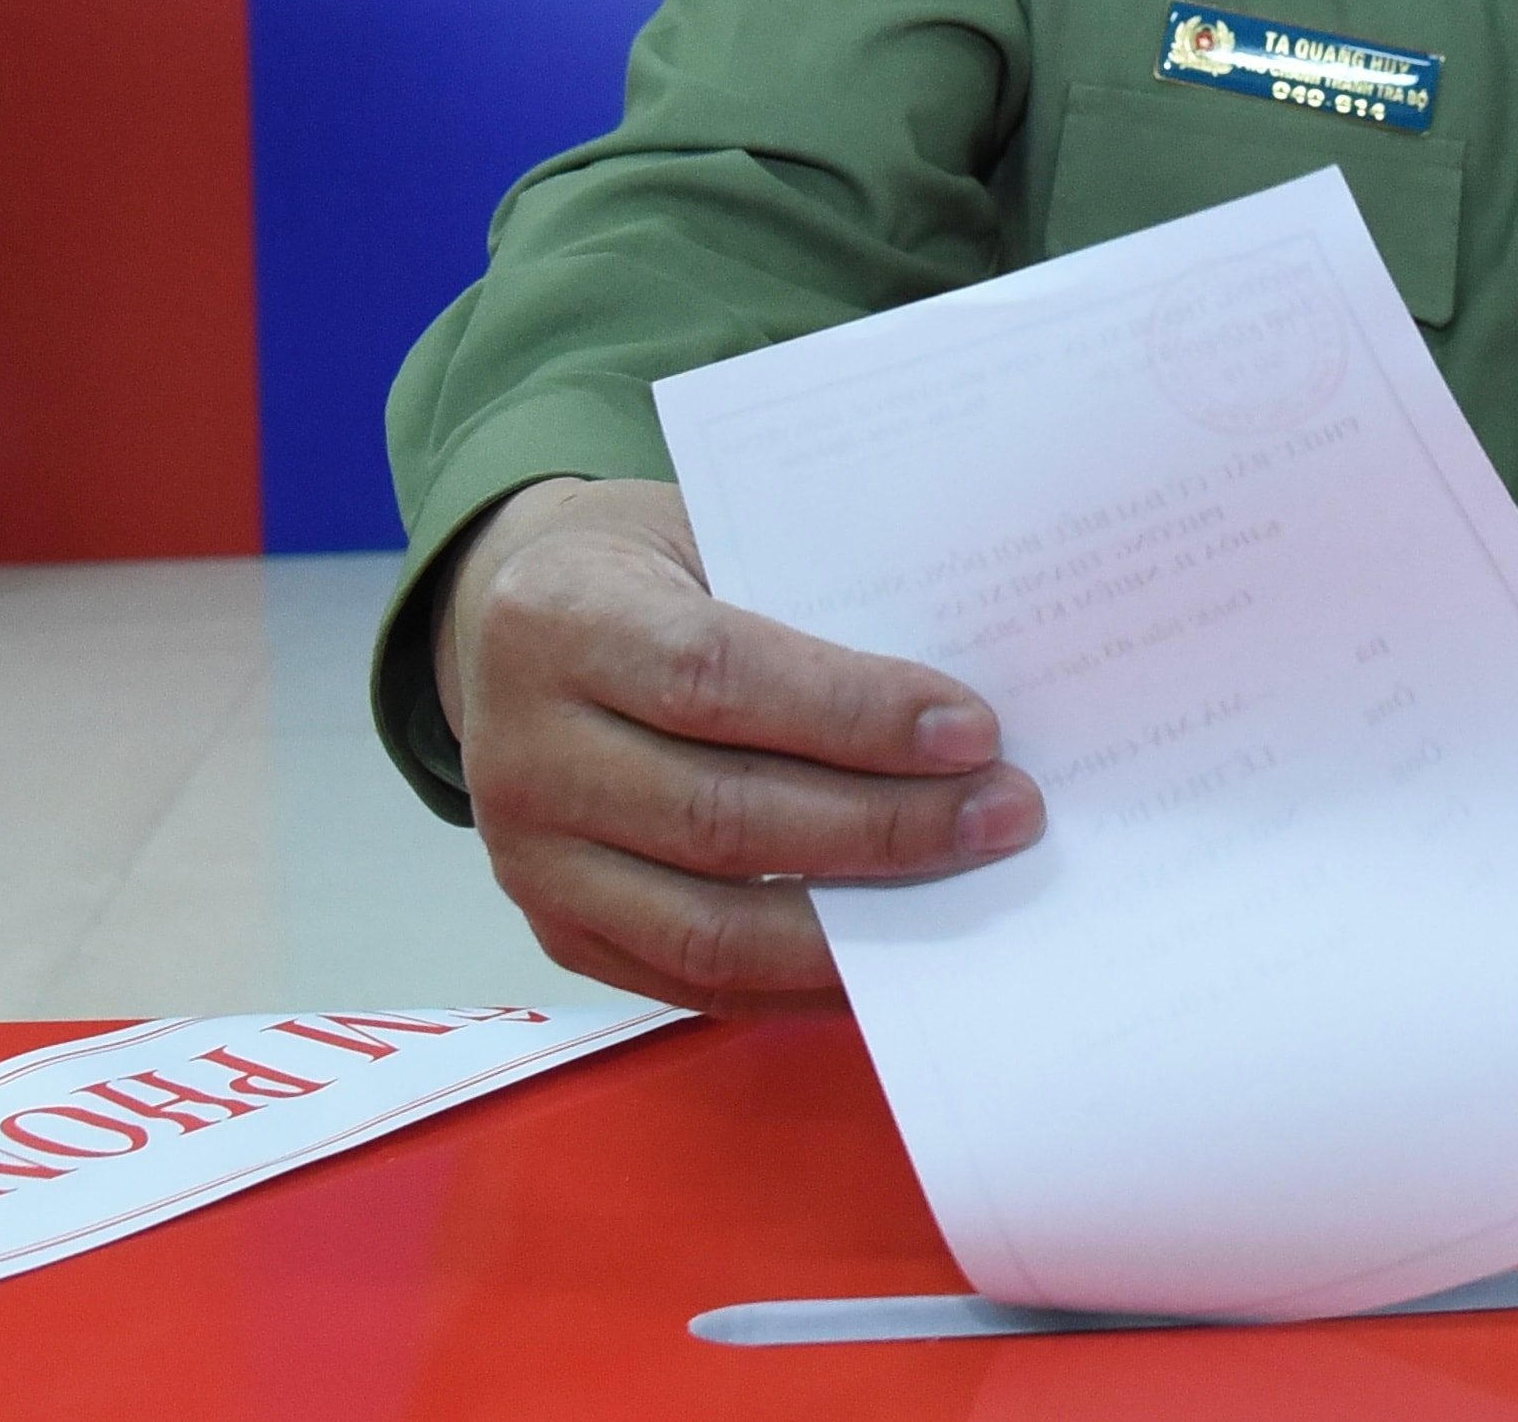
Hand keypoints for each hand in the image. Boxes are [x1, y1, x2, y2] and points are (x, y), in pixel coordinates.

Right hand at [433, 478, 1044, 1012]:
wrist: (514, 621)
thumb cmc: (647, 572)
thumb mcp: (703, 535)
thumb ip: (803, 607)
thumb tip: (956, 709)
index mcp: (557, 618)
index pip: (717, 679)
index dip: (853, 714)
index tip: (973, 730)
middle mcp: (522, 750)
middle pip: (722, 816)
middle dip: (884, 825)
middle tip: (1003, 811)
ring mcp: (530, 859)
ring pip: (709, 925)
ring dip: (858, 921)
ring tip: (965, 883)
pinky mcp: (555, 934)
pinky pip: (694, 982)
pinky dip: (805, 980)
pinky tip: (894, 950)